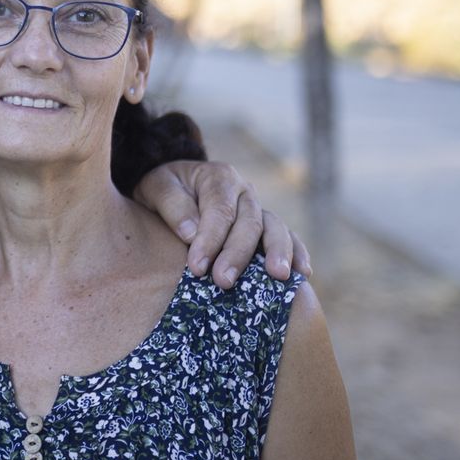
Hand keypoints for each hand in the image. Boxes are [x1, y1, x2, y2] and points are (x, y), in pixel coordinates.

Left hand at [133, 160, 310, 288]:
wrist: (175, 186)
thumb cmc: (164, 189)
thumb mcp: (156, 187)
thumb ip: (172, 205)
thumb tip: (191, 234)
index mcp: (218, 177)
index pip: (219, 212)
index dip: (210, 240)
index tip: (197, 267)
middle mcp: (244, 191)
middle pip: (249, 223)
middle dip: (237, 254)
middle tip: (223, 281)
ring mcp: (258, 208)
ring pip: (275, 228)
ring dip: (278, 253)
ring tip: (279, 276)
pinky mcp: (266, 226)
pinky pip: (287, 236)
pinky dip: (298, 252)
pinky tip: (303, 273)